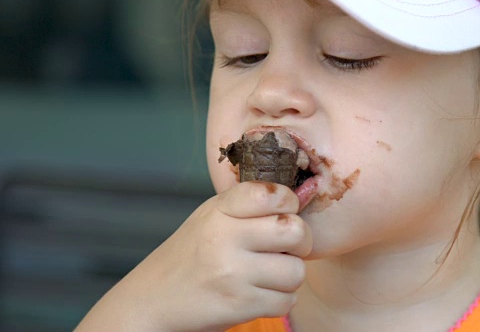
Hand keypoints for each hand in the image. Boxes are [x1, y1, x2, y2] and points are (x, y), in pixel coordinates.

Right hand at [76, 182, 312, 331]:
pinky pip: (286, 301)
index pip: (272, 194)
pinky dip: (279, 301)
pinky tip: (261, 294)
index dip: (289, 202)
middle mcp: (225, 238)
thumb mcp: (211, 216)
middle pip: (295, 232)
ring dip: (289, 277)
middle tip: (287, 248)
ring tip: (270, 275)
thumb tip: (306, 194)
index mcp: (220, 211)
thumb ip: (250, 206)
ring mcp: (232, 273)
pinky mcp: (239, 305)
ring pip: (296, 271)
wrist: (152, 299)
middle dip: (300, 242)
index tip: (285, 212)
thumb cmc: (192, 254)